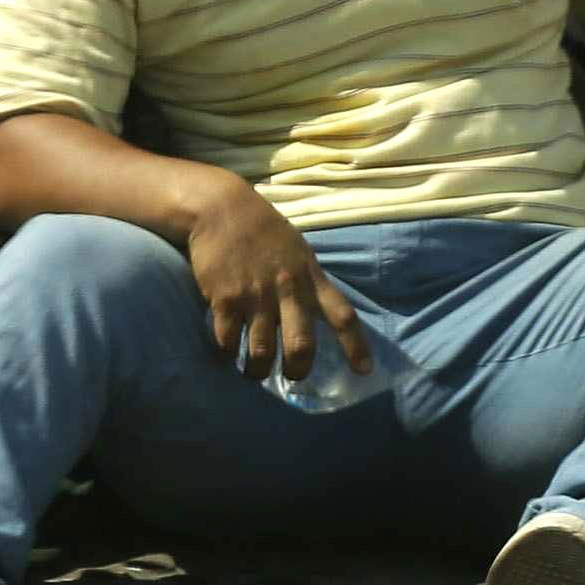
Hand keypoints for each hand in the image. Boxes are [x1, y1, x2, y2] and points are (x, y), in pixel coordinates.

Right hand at [183, 182, 367, 387]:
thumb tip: (318, 309)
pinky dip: (226, 354)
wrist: (220, 207)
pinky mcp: (225, 298)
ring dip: (257, 370)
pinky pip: (228, 339)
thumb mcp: (298, 250)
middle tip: (292, 377)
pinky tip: (224, 355)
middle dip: (298, 370)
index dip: (356, 346)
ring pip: (262, 351)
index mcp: (310, 277)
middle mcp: (287, 290)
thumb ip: (309, 280)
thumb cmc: (262, 229)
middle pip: (302, 345)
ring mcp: (255, 295)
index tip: (364, 371)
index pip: (342, 316)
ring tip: (253, 373)